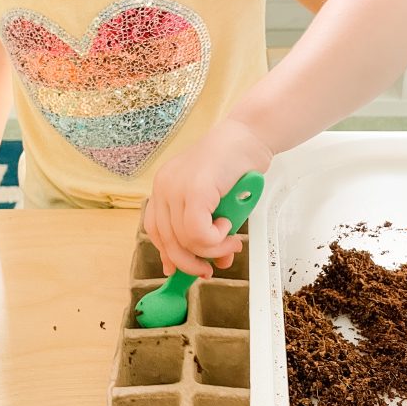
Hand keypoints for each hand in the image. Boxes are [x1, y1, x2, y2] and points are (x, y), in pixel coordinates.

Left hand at [144, 118, 272, 277]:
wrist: (250, 136)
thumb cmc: (236, 166)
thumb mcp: (215, 203)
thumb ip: (207, 230)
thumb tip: (212, 264)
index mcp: (163, 188)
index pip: (156, 232)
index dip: (170, 255)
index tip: (185, 269)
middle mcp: (163, 187)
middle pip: (168, 242)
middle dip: (193, 262)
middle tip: (217, 264)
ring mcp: (176, 187)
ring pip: (185, 241)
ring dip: (213, 249)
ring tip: (232, 242)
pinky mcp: (194, 190)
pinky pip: (198, 233)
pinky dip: (215, 239)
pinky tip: (228, 227)